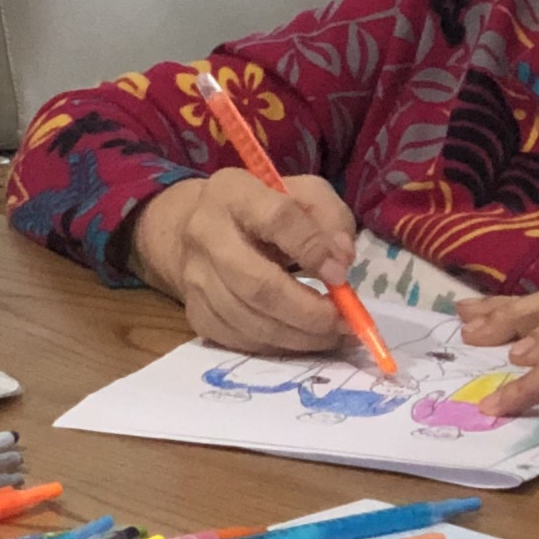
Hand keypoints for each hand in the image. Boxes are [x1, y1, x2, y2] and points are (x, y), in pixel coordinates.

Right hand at [130, 170, 361, 355]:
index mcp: (234, 192)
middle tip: (343, 324)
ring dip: (298, 336)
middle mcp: (205, 233)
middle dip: (308, 312)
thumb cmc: (263, 210)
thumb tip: (341, 262)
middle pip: (257, 284)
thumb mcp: (303, 195)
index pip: (277, 219)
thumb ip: (331, 218)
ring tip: (332, 337)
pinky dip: (276, 346)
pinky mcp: (195, 312)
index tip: (342, 275)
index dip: (313, 249)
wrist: (197, 228)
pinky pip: (238, 340)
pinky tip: (300, 339)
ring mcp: (195, 277)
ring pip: (248, 320)